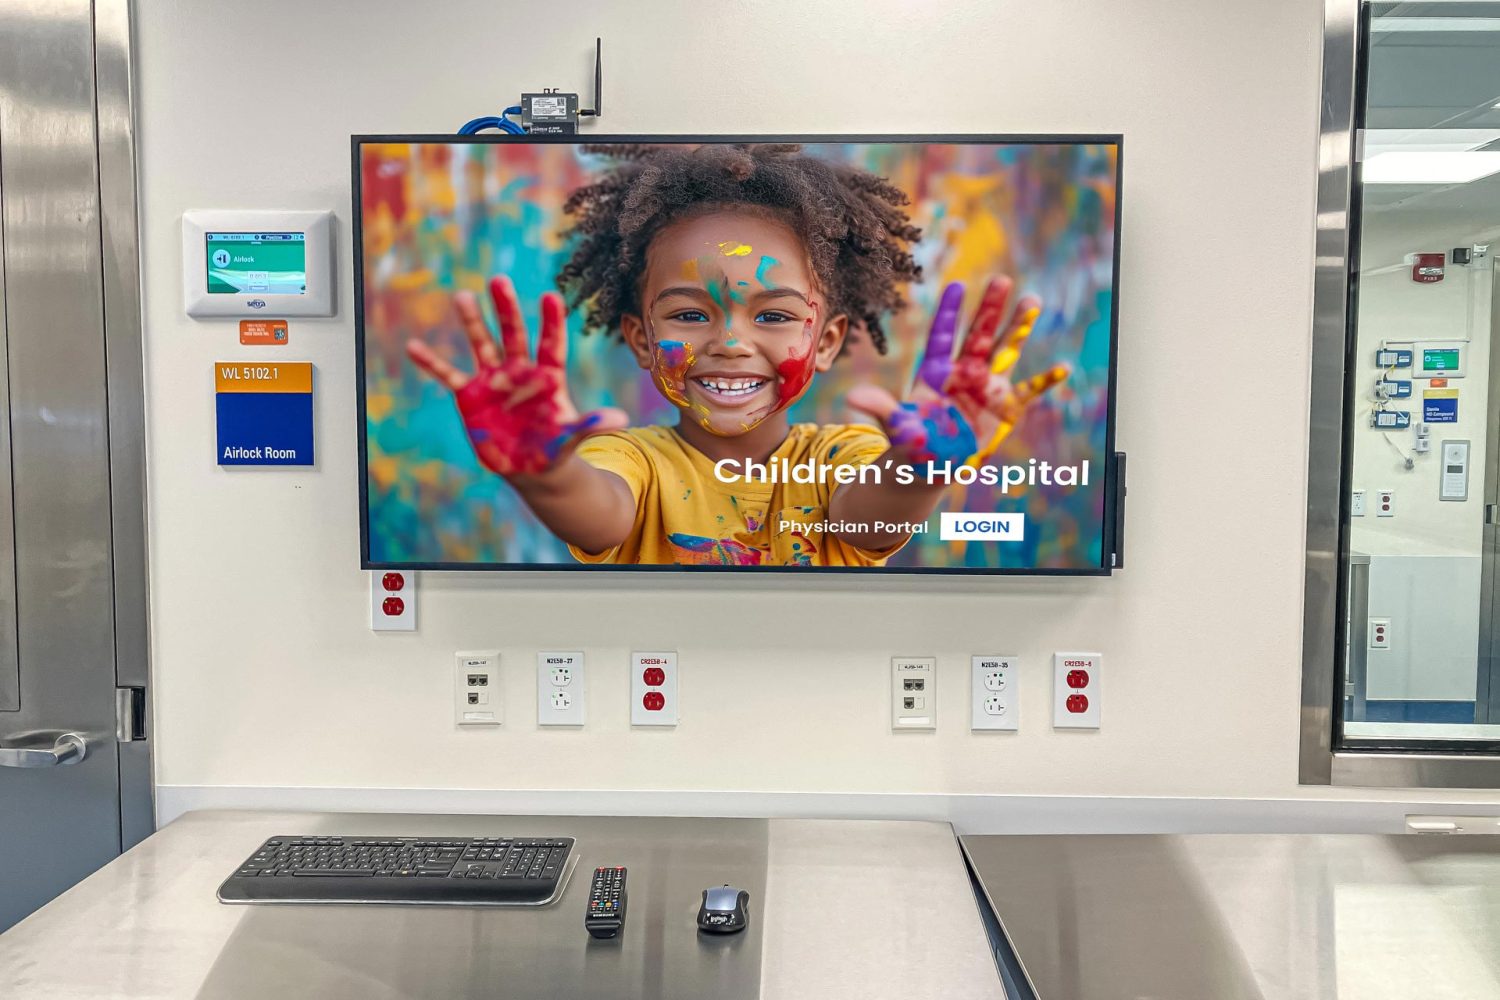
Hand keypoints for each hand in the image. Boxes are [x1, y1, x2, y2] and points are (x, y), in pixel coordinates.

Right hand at [406, 276, 627, 477]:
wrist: (529, 466)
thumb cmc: (555, 448)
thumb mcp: (571, 438)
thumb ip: (591, 424)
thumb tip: (622, 419)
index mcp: (547, 377)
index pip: (551, 344)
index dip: (551, 323)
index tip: (551, 297)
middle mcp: (519, 371)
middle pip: (513, 334)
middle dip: (506, 309)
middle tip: (499, 280)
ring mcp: (493, 380)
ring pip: (482, 344)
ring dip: (472, 323)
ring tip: (463, 297)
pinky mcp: (470, 395)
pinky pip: (448, 375)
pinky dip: (432, 362)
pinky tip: (413, 345)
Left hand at [848, 277, 1068, 467]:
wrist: (931, 464)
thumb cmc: (910, 442)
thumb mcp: (896, 426)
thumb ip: (881, 408)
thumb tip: (853, 397)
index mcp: (935, 372)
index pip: (944, 336)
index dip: (950, 313)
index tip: (957, 286)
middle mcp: (964, 372)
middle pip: (979, 335)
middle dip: (990, 309)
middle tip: (1002, 279)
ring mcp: (987, 387)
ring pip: (1006, 351)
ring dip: (1018, 328)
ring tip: (1032, 301)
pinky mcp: (1005, 408)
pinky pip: (1028, 391)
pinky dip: (1045, 381)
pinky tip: (1062, 368)